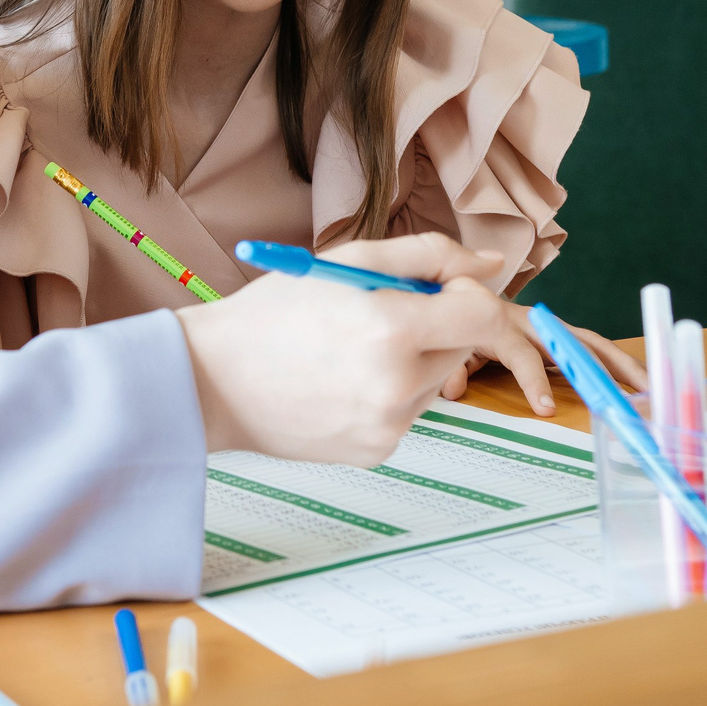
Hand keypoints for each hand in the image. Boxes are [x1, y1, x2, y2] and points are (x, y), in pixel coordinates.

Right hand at [174, 233, 557, 465]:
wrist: (215, 381)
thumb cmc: (274, 313)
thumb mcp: (347, 262)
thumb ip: (428, 255)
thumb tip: (491, 265)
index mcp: (391, 330)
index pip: (481, 313)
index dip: (468, 291)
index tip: (441, 285)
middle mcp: (397, 386)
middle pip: (462, 347)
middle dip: (437, 325)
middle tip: (380, 313)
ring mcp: (389, 426)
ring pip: (436, 380)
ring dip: (414, 360)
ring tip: (351, 349)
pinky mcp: (378, 451)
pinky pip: (409, 411)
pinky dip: (390, 392)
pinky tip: (342, 381)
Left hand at [436, 311, 647, 409]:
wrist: (462, 293)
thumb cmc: (458, 323)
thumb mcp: (450, 346)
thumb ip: (452, 366)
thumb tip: (453, 389)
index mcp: (502, 326)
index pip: (523, 355)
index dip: (534, 381)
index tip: (546, 410)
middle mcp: (533, 323)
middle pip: (574, 342)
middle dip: (602, 368)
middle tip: (625, 397)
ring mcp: (550, 327)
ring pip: (591, 342)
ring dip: (622, 363)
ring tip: (650, 388)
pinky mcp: (559, 333)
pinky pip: (591, 346)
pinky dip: (616, 361)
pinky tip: (638, 381)